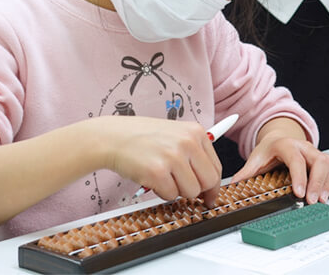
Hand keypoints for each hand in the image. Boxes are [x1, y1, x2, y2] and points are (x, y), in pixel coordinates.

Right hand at [101, 117, 221, 205]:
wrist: (112, 137)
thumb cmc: (142, 137)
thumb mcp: (175, 134)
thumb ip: (194, 153)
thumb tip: (211, 182)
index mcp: (196, 132)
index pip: (216, 167)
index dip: (212, 185)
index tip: (209, 195)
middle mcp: (187, 142)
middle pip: (208, 182)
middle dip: (196, 190)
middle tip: (181, 188)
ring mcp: (173, 157)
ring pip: (191, 192)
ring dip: (176, 191)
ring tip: (162, 176)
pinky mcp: (157, 172)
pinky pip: (170, 196)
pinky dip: (161, 192)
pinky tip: (151, 178)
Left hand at [231, 118, 328, 203]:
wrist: (279, 139)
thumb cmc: (269, 151)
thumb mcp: (256, 159)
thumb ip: (246, 173)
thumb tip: (233, 186)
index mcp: (287, 145)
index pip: (296, 158)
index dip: (299, 175)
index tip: (299, 193)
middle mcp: (305, 147)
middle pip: (318, 161)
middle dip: (317, 182)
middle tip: (311, 202)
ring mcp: (317, 153)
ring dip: (328, 182)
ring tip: (321, 200)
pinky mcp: (326, 161)